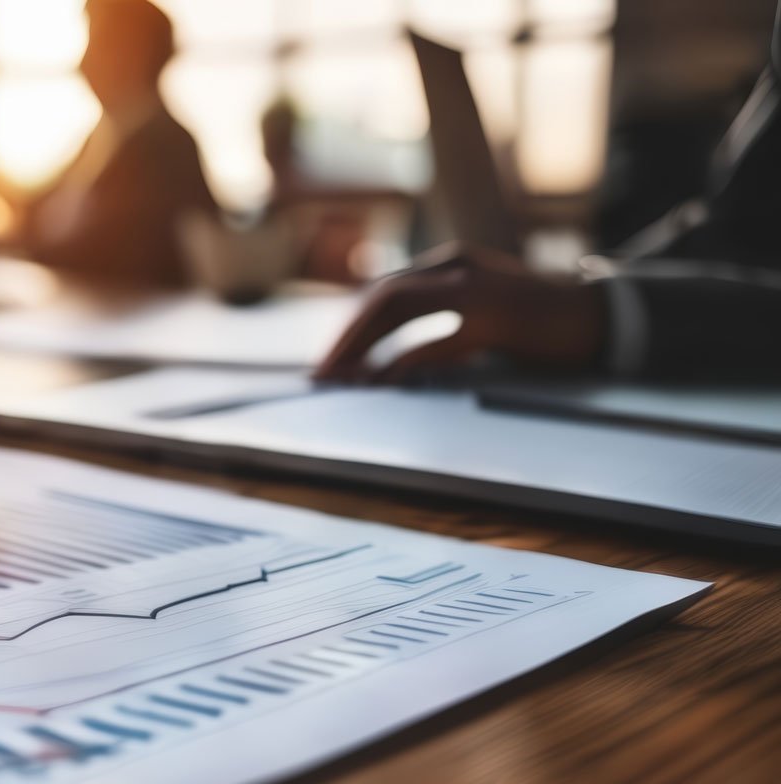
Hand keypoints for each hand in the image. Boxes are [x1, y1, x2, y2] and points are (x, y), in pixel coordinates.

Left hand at [314, 249, 609, 382]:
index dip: (353, 326)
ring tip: (339, 376)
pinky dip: (404, 360)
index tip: (331, 358)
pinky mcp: (498, 321)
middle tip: (322, 372)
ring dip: (361, 343)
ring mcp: (478, 290)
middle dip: (346, 335)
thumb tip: (386, 362)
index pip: (386, 292)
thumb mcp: (479, 316)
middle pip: (383, 297)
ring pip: (397, 307)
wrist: (600, 319)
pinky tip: (382, 381)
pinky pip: (437, 340)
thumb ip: (437, 326)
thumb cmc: (538, 324)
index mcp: (452, 264)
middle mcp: (459, 268)